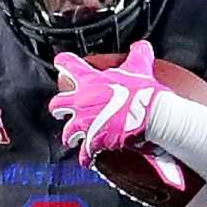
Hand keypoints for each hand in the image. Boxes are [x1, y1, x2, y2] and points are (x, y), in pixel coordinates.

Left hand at [48, 40, 161, 166]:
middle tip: (61, 111)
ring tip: (74, 139)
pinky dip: (85, 158)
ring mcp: (84, 122)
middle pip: (57, 104)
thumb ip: (137, 54)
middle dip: (58, 108)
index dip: (63, 63)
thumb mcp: (140, 67)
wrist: (149, 114)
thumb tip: (141, 45)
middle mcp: (81, 101)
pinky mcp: (92, 140)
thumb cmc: (143, 91)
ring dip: (70, 136)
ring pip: (67, 132)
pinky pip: (84, 153)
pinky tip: (87, 160)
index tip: (59, 63)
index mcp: (90, 81)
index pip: (69, 65)